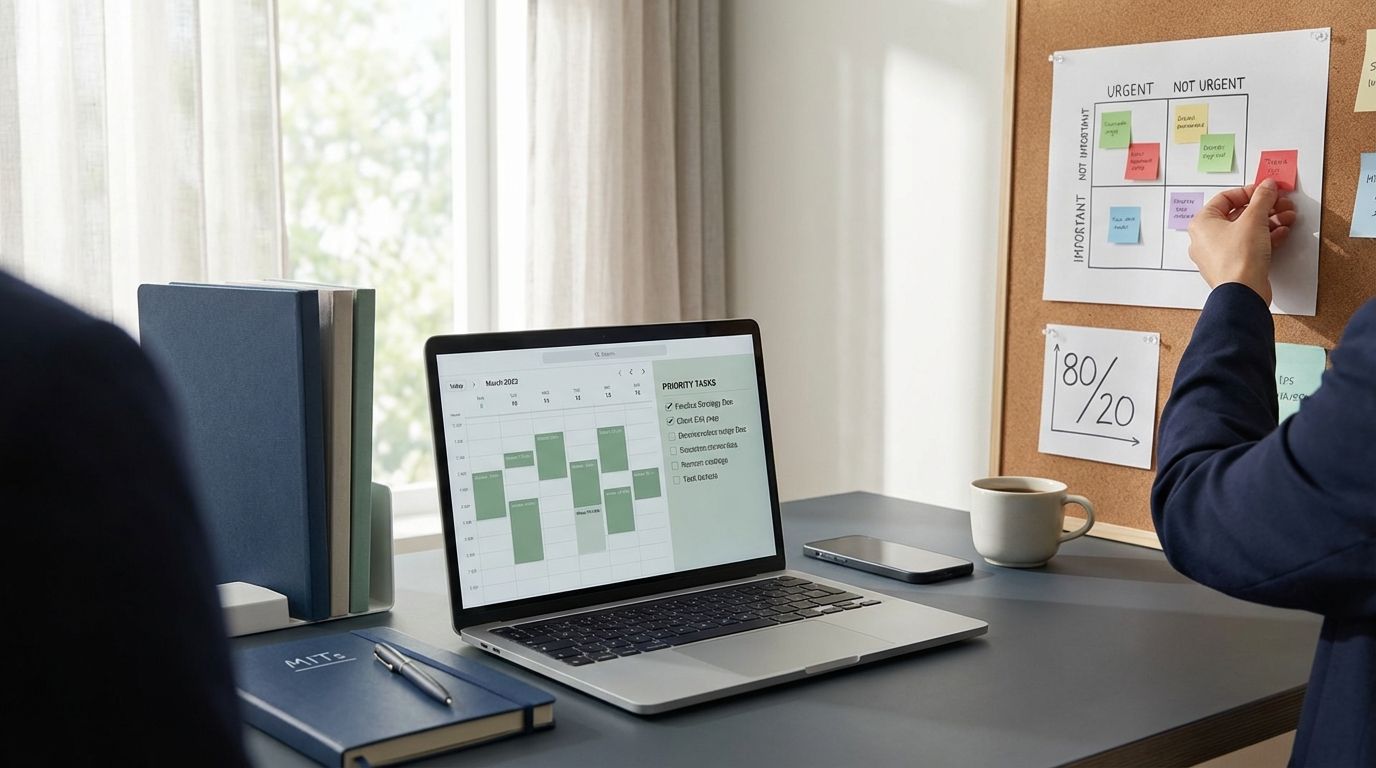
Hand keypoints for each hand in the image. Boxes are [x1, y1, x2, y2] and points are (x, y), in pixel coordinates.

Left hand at [1186, 178, 1296, 304]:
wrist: (1243, 293)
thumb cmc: (1238, 257)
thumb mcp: (1253, 219)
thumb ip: (1262, 199)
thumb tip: (1267, 186)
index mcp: (1202, 224)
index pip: (1224, 198)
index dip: (1248, 192)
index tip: (1265, 191)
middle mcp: (1206, 239)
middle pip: (1238, 215)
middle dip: (1264, 208)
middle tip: (1282, 203)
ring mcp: (1219, 254)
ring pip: (1246, 231)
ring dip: (1269, 222)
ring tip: (1288, 217)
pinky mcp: (1233, 266)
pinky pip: (1249, 246)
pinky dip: (1265, 238)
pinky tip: (1282, 233)